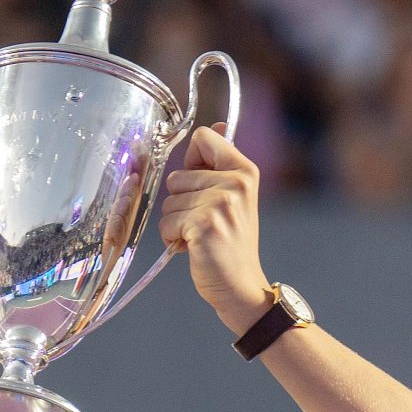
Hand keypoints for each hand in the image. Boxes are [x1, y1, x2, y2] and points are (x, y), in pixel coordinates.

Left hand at [157, 124, 268, 332]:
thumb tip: (216, 125)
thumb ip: (219, 163)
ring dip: (176, 222)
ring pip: (169, 201)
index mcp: (244, 170)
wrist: (240, 286)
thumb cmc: (231, 242)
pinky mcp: (203, 225)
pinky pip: (166, 222)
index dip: (193, 162)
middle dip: (182, 201)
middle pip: (177, 175)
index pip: (203, 138)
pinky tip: (194, 247)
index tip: (204, 185)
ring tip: (200, 236)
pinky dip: (173, 238)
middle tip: (205, 222)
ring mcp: (220, 203)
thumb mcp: (234, 196)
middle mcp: (235, 182)